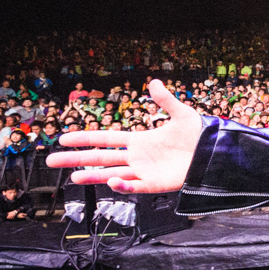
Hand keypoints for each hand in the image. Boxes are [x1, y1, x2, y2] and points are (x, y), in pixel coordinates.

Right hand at [47, 79, 201, 193]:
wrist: (215, 153)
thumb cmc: (199, 136)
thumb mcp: (182, 114)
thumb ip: (165, 100)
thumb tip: (153, 82)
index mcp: (140, 140)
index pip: (106, 138)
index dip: (85, 138)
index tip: (64, 138)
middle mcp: (138, 157)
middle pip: (101, 158)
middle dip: (77, 159)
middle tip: (52, 160)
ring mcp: (145, 172)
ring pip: (112, 174)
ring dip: (93, 176)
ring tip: (72, 177)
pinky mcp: (156, 184)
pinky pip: (136, 187)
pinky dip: (124, 185)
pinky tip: (111, 181)